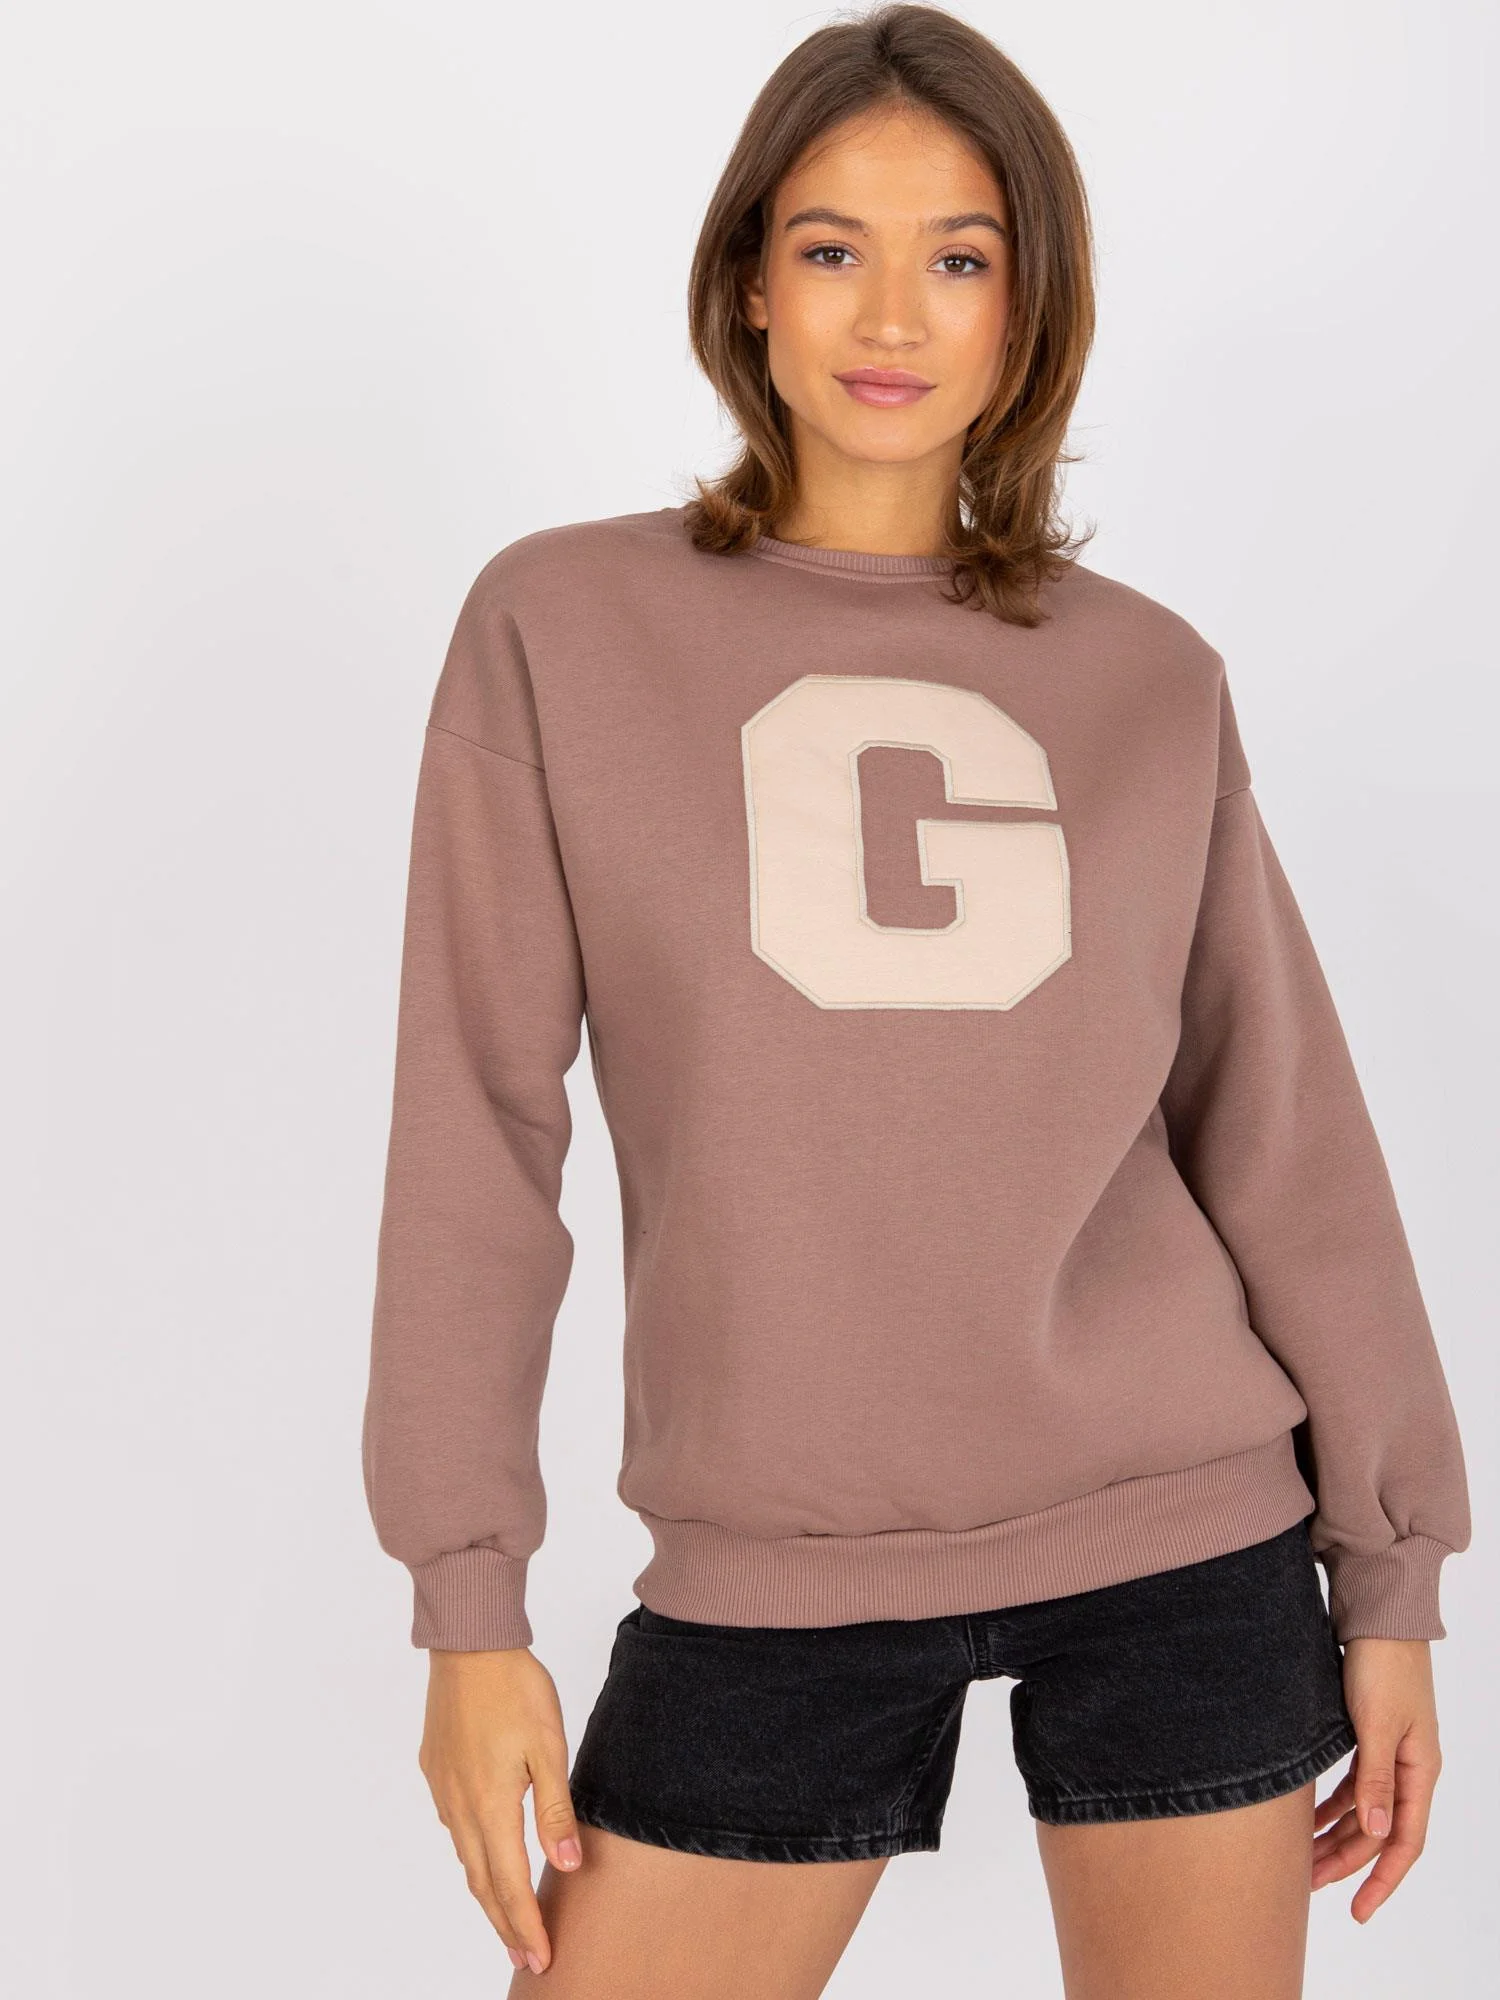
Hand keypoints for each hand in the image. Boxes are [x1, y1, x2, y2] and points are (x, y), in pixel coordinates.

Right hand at [419, 1645, 583, 1974]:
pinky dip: (472, 1855)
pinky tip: (484, 1854)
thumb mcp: (548, 1746)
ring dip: (487, 1893)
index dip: (525, 1925)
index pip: (508, 1884)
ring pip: (465, 1857)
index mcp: (489, 1805)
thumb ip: (555, 1809)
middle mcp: (459, 1806)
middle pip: (481, 1882)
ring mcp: (443, 1789)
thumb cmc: (514, 1688)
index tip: (541, 1958)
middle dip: (505, 1923)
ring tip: (507, 1917)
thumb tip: (567, 1863)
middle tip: (526, 1957)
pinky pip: (454, 1827)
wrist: (468, 1642)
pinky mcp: (436, 1770)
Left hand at [1312, 1636, 1441, 1922]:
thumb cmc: (1381, 1664)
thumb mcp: (1376, 1725)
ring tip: (1301, 1860)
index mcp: (1420, 1770)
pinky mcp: (1368, 1733)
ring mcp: (1388, 1750)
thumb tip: (1378, 1836)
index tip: (1358, 1912)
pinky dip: (1331, 1804)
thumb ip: (1375, 1779)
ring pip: (1363, 1810)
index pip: (1405, 1842)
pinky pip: (1352, 1784)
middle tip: (1307, 1885)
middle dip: (1346, 1862)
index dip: (1382, 1880)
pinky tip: (1306, 1818)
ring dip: (1334, 1835)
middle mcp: (1408, 1766)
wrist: (1377, 1611)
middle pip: (1379, 1831)